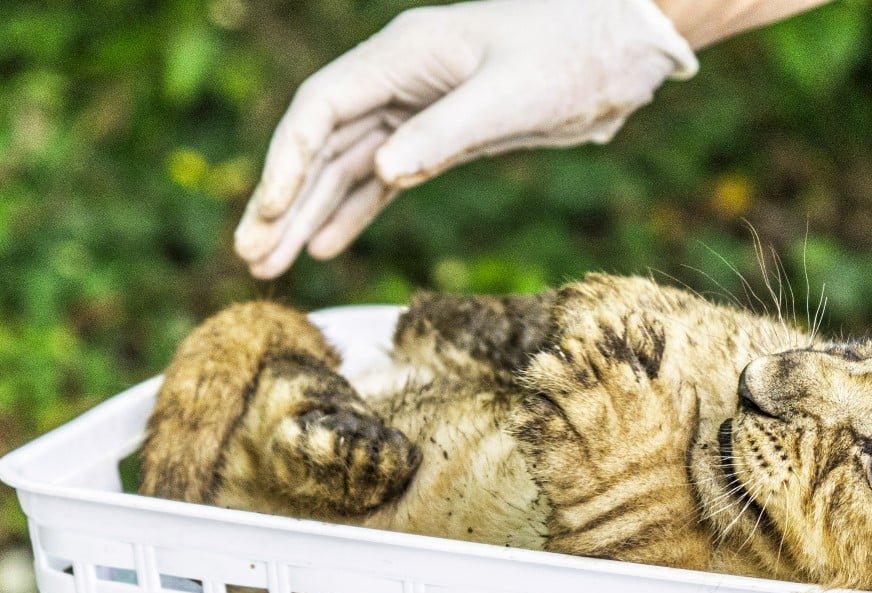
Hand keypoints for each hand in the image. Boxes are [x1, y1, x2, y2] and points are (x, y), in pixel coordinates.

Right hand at [232, 0, 696, 277]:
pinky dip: (354, 210)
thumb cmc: (574, 55)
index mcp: (406, 53)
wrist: (622, 49)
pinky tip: (325, 245)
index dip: (289, 161)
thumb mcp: (513, 95)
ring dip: (308, 213)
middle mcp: (400, 77)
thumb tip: (383, 172)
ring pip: (345, 164)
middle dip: (282, 199)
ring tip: (269, 263)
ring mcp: (417, 107)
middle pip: (322, 141)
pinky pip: (382, 176)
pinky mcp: (440, 136)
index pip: (324, 106)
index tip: (269, 211)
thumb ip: (447, 133)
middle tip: (249, 256)